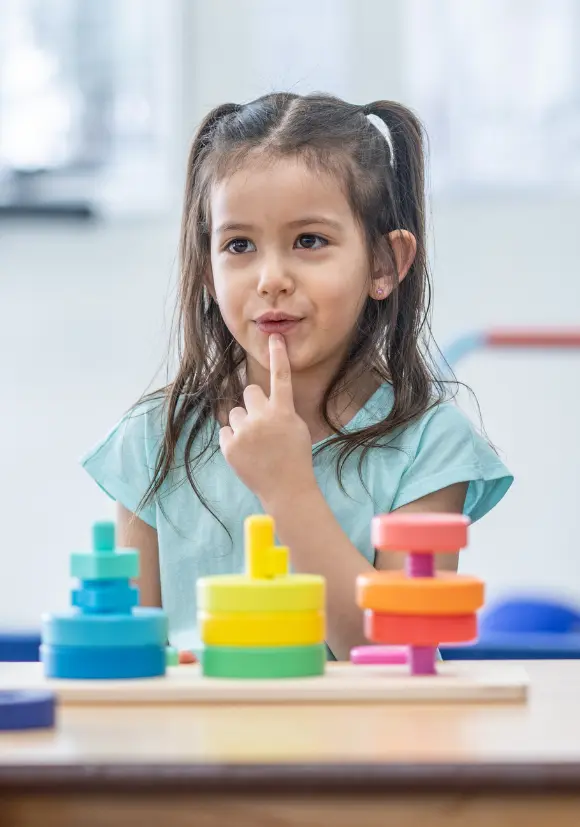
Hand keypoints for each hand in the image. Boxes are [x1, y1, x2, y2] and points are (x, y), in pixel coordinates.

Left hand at [219, 334, 315, 507]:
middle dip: (253, 404)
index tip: (274, 337)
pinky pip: (226, 432)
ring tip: (256, 445)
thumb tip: (261, 398)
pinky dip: (233, 441)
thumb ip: (280, 409)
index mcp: (283, 412)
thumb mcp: (296, 428)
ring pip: (235, 413)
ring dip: (243, 424)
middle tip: (262, 424)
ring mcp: (244, 432)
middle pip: (249, 392)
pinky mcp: (229, 446)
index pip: (280, 377)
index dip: (278, 356)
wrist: (286, 489)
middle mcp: (263, 418)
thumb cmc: (294, 457)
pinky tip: (246, 454)